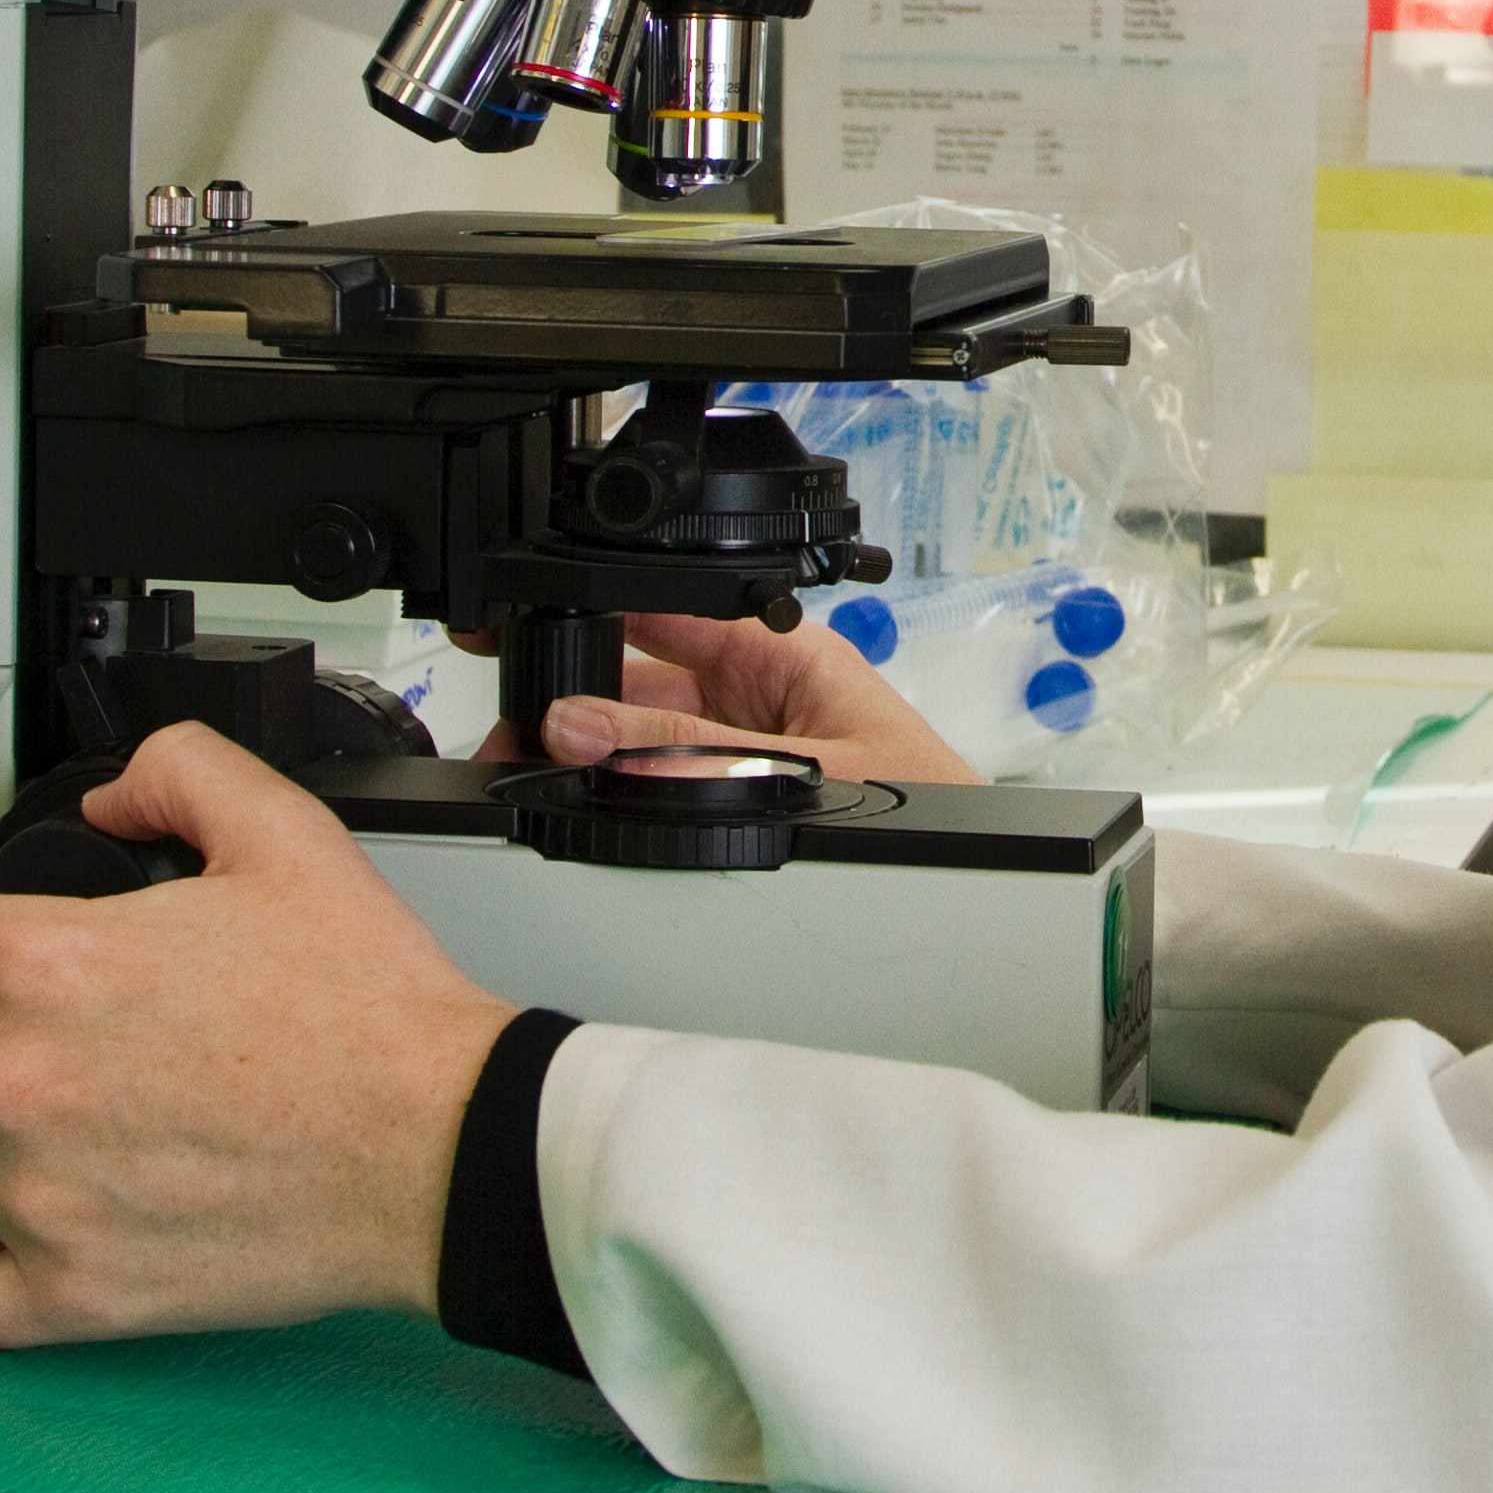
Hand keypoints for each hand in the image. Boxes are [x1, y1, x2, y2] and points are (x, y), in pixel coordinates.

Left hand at [0, 724, 514, 1349]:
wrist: (440, 1144)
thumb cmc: (371, 1014)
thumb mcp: (287, 836)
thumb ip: (182, 774)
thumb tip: (117, 791)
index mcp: (47, 964)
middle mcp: (16, 1082)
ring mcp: (35, 1198)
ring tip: (42, 1131)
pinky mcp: (72, 1294)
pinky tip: (22, 1230)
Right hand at [536, 607, 981, 788]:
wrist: (975, 884)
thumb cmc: (927, 798)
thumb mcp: (797, 771)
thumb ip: (686, 755)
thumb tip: (587, 728)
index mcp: (782, 651)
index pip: (671, 608)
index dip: (599, 611)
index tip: (530, 626)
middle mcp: (759, 690)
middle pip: (644, 681)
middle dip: (580, 700)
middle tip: (518, 730)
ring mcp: (747, 742)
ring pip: (647, 736)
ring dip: (595, 754)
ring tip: (535, 768)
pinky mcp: (744, 792)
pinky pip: (667, 782)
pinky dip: (623, 794)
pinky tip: (586, 802)